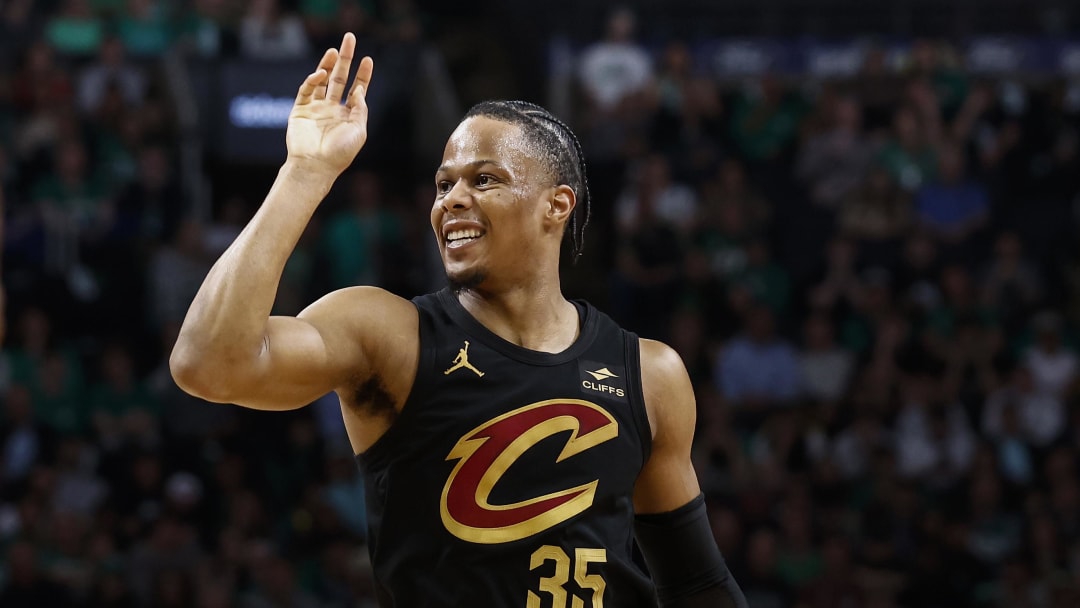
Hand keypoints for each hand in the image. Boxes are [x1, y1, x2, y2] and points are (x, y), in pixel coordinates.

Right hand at [286, 33, 373, 175]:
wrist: (315, 166)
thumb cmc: (339, 154)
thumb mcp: (358, 131)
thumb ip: (360, 109)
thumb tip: (360, 90)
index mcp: (348, 116)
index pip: (357, 90)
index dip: (363, 75)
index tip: (368, 60)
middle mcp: (332, 109)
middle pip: (340, 78)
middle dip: (345, 59)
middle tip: (349, 39)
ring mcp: (316, 108)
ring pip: (323, 81)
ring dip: (328, 65)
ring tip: (334, 51)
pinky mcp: (300, 110)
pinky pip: (307, 90)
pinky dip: (313, 80)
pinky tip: (321, 73)